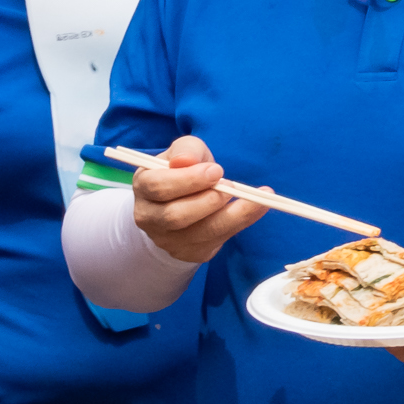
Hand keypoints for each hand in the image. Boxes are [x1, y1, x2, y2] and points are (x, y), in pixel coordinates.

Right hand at [129, 135, 263, 263]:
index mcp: (144, 187)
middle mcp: (149, 218)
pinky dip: (242, 223)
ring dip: (232, 215)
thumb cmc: (184, 170)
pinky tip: (259, 208)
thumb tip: (185, 161)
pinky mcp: (190, 252)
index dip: (189, 180)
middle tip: (230, 185)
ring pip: (201, 233)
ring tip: (255, 198)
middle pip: (176, 216)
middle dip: (208, 200)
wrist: (184, 200)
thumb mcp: (185, 151)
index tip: (216, 170)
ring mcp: (168, 240)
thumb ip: (186, 150)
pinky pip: (218, 241)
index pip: (158, 187)